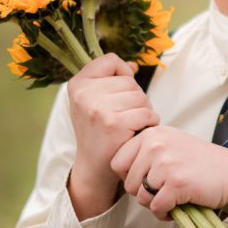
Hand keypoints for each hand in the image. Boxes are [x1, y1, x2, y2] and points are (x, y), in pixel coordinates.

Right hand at [67, 53, 159, 218]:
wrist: (93, 167)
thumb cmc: (99, 131)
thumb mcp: (95, 101)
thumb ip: (111, 79)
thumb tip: (132, 65)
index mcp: (78, 84)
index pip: (111, 60)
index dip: (122, 75)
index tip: (116, 95)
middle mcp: (84, 94)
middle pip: (130, 81)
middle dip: (135, 98)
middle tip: (122, 117)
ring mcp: (97, 108)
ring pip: (141, 97)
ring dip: (143, 111)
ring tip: (129, 125)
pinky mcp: (114, 124)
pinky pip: (147, 113)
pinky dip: (149, 124)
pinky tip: (135, 133)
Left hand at [110, 126, 227, 219]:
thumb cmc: (201, 164)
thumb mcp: (171, 145)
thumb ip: (146, 152)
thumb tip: (121, 173)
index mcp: (152, 134)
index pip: (117, 162)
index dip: (131, 177)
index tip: (149, 180)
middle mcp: (155, 145)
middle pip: (128, 183)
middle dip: (144, 193)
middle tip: (166, 190)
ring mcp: (165, 163)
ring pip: (141, 198)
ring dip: (156, 204)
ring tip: (174, 196)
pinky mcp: (175, 183)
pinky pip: (156, 208)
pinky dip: (166, 213)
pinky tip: (180, 205)